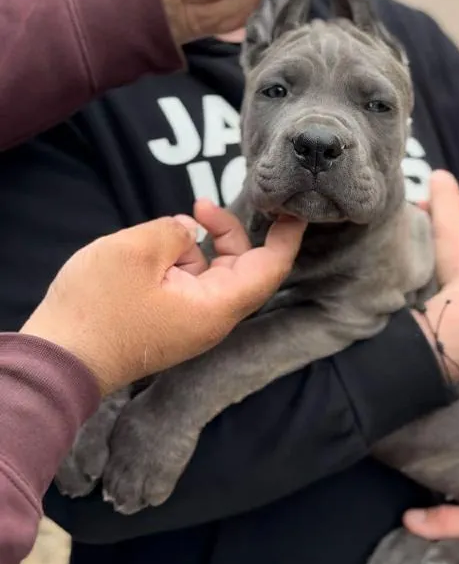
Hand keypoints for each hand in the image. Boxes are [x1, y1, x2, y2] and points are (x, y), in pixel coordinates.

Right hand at [20, 201, 304, 394]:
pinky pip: (187, 284)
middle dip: (228, 231)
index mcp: (216, 307)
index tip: (293, 210)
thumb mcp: (137, 250)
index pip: (270, 269)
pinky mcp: (168, 323)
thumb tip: (186, 231)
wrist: (59, 360)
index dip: (286, 238)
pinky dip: (178, 260)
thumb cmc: (98, 308)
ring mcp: (189, 323)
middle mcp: (211, 319)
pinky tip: (149, 249)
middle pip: (241, 268)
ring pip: (211, 274)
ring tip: (159, 232)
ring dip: (196, 246)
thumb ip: (173, 231)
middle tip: (200, 204)